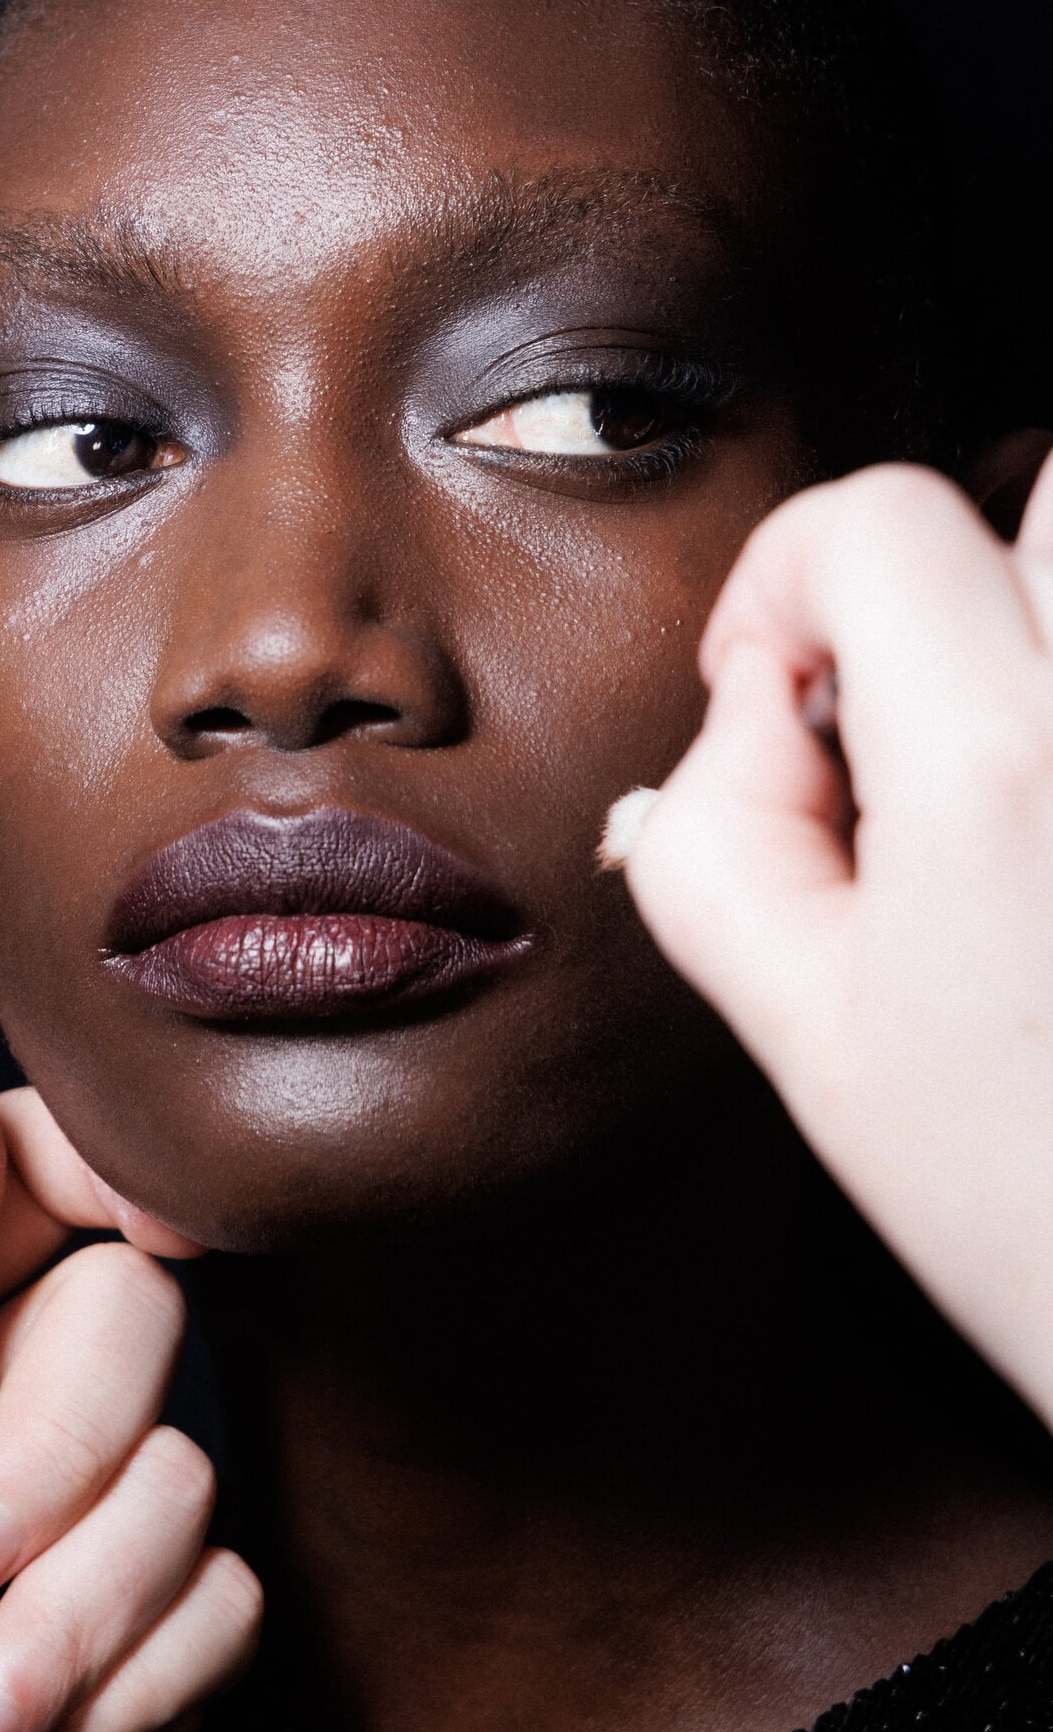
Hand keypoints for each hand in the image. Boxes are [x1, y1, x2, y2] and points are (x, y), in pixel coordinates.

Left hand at [0, 1025, 259, 1731]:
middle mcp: (13, 1402)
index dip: (116, 1175)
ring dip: (74, 1619)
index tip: (154, 1225)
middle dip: (54, 1459)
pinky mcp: (162, 1636)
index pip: (48, 1166)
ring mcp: (95, 1523)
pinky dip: (128, 1689)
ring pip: (193, 1473)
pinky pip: (230, 1598)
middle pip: (139, 1312)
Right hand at [625, 456, 1052, 1429]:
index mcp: (998, 765)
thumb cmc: (1034, 1213)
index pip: (880, 518)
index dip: (784, 579)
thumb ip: (712, 829)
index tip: (773, 694)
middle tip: (912, 678)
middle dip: (951, 545)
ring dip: (1036, 601)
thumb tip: (754, 709)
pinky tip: (1039, 821)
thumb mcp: (799, 1033)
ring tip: (997, 737)